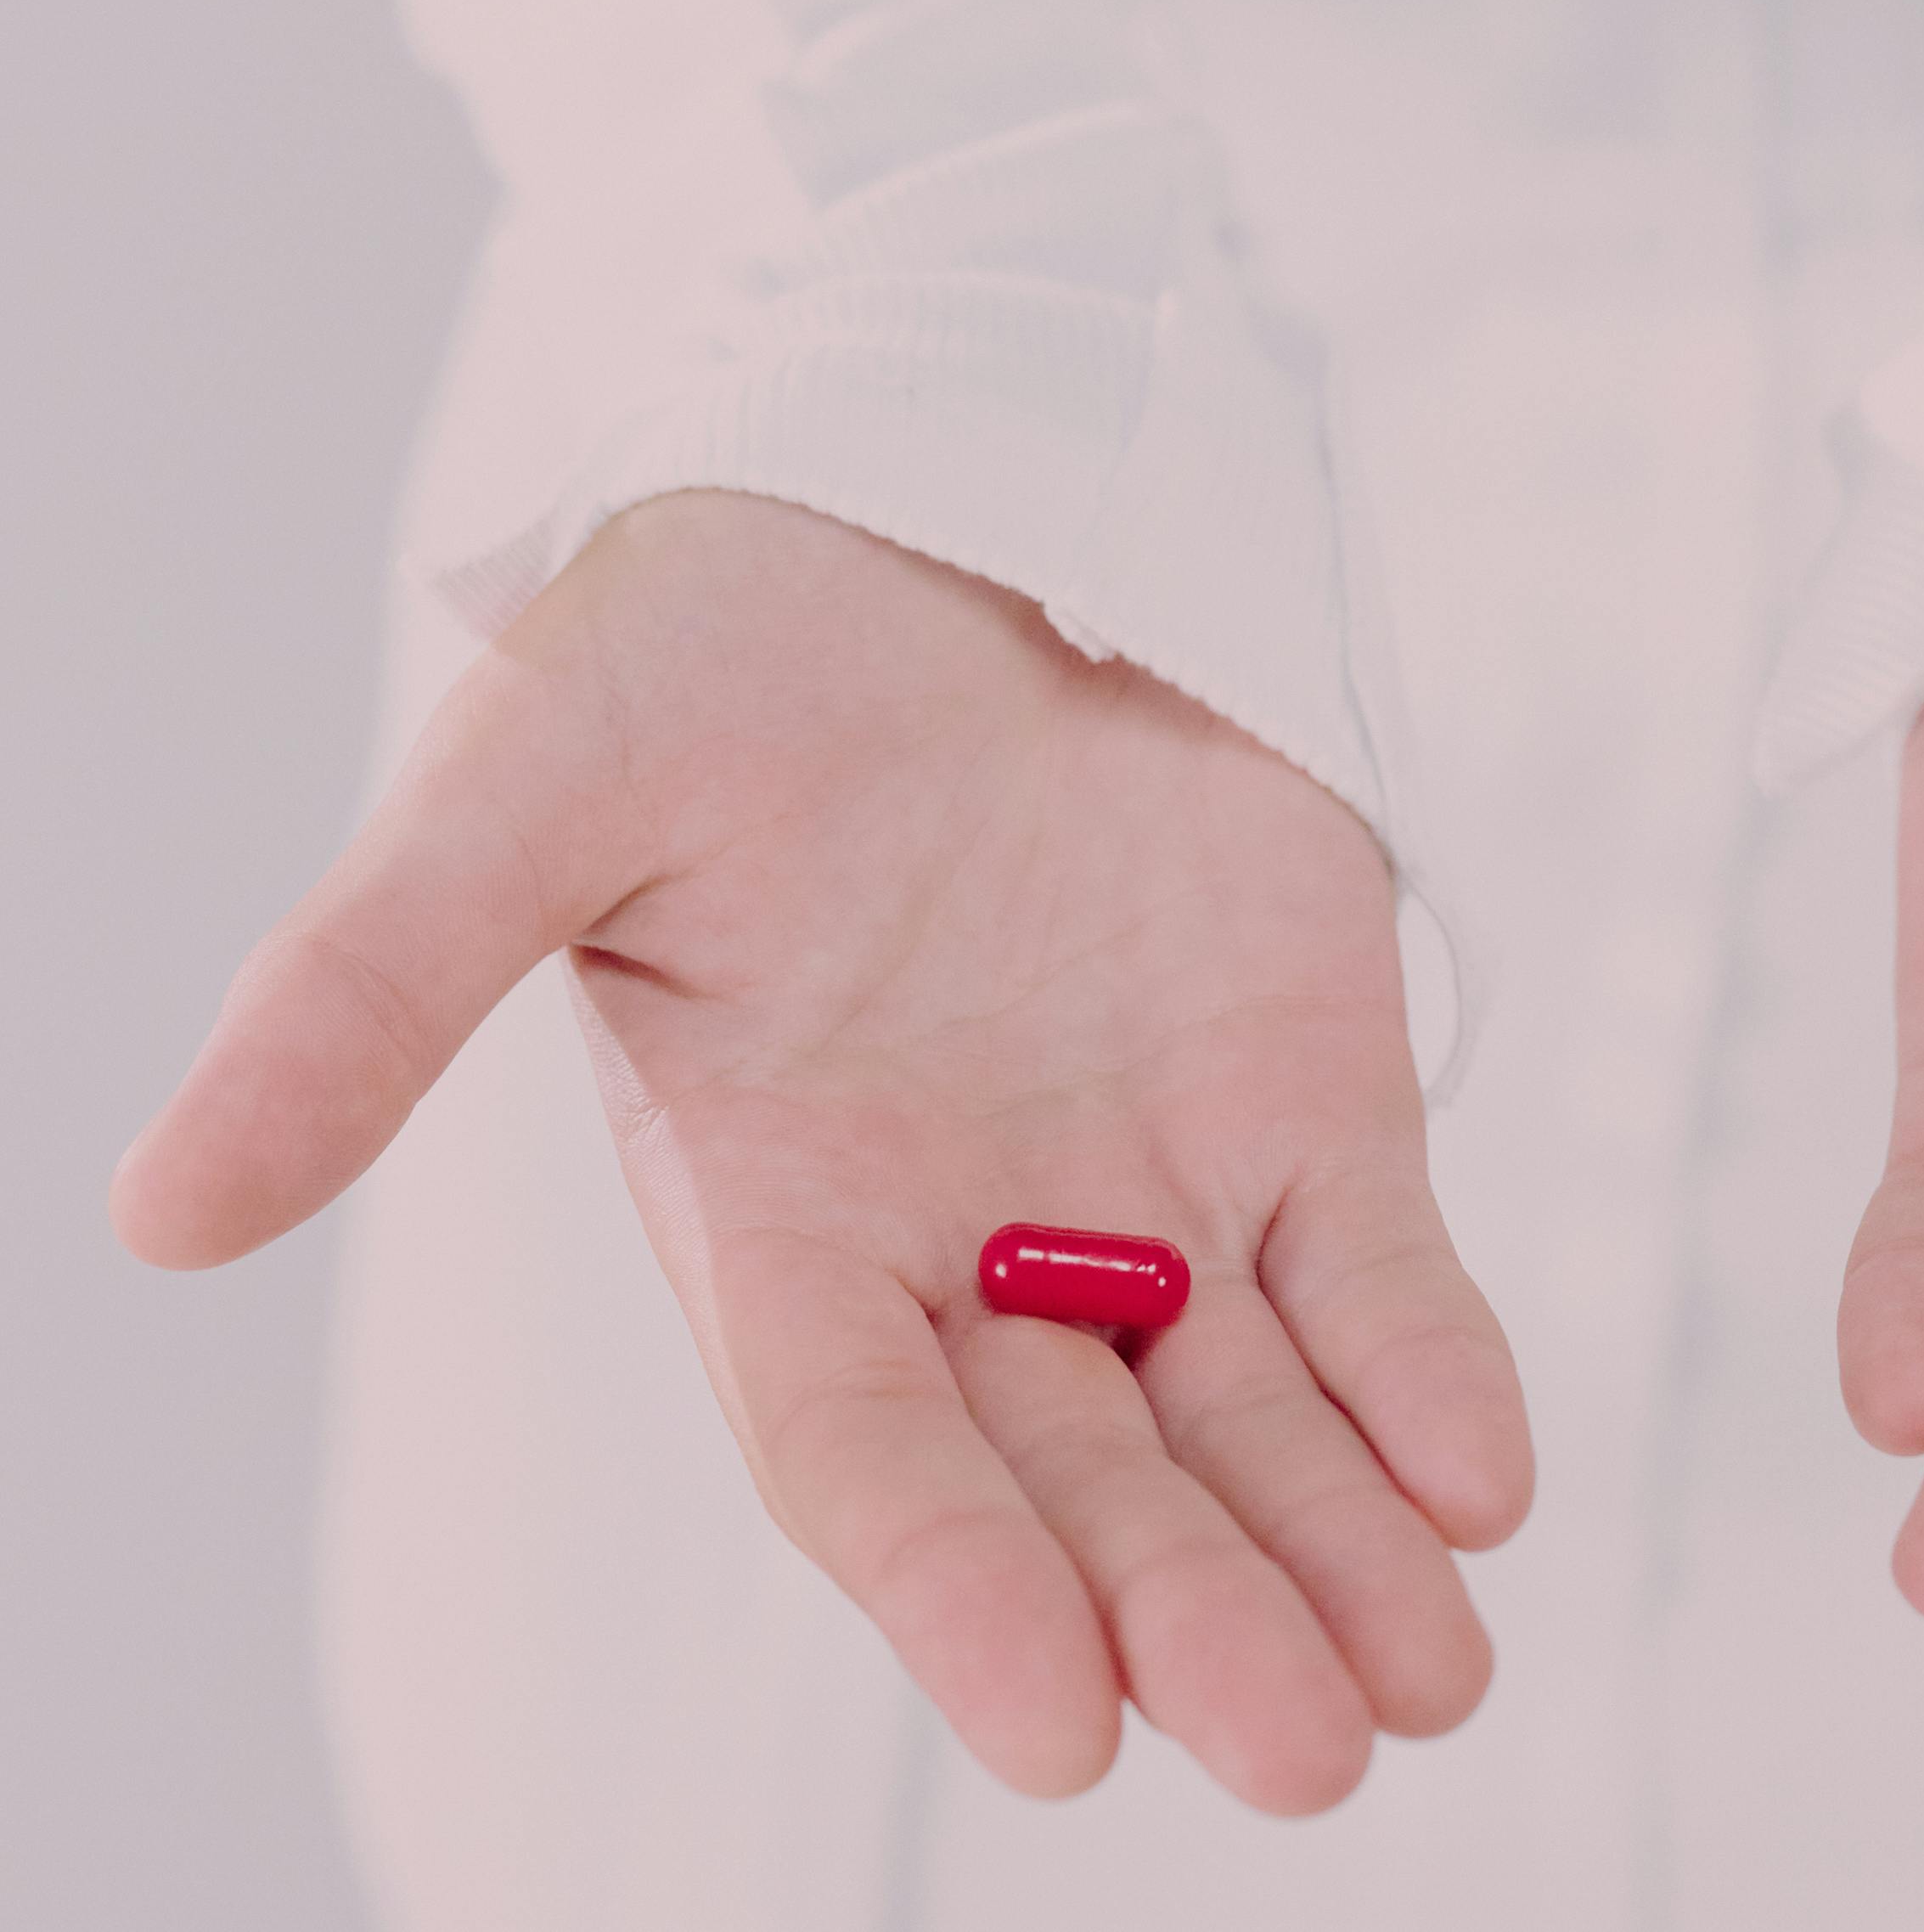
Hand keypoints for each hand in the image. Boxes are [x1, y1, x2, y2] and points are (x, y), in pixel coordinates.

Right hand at [109, 489, 1531, 1811]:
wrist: (923, 456)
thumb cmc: (702, 629)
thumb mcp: (522, 783)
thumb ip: (366, 992)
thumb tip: (155, 1210)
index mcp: (774, 1209)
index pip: (863, 1450)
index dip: (950, 1585)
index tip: (1053, 1727)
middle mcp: (962, 1232)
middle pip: (1078, 1480)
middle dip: (1185, 1615)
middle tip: (1299, 1756)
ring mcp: (1142, 1162)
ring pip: (1242, 1417)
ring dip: (1331, 1552)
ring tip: (1422, 1687)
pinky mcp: (1293, 1068)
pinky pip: (1373, 1259)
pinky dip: (1425, 1370)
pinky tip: (1480, 1481)